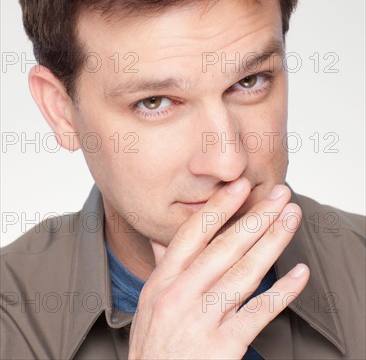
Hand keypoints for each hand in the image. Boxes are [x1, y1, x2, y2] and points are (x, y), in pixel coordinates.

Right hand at [128, 178, 309, 359]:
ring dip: (273, 242)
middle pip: (225, 247)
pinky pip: (258, 314)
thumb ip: (162, 268)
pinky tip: (299, 273)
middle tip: (279, 193)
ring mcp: (201, 321)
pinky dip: (282, 292)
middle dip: (256, 216)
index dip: (219, 207)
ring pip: (245, 273)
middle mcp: (179, 296)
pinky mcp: (223, 347)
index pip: (192, 235)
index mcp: (162, 282)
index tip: (241, 184)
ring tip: (291, 218)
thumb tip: (163, 237)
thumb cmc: (154, 347)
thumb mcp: (148, 304)